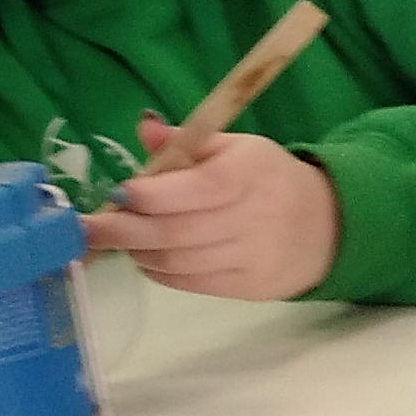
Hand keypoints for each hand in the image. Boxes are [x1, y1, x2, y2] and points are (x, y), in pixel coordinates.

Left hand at [79, 119, 338, 299]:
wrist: (325, 226)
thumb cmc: (266, 178)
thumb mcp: (234, 147)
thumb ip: (185, 140)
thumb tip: (144, 126)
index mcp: (248, 174)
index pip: (195, 189)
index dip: (150, 195)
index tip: (116, 192)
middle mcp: (252, 218)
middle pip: (176, 232)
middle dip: (124, 231)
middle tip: (89, 228)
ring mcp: (250, 258)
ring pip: (177, 262)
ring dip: (137, 251)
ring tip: (118, 238)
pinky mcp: (246, 289)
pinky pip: (189, 283)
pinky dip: (157, 271)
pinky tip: (146, 256)